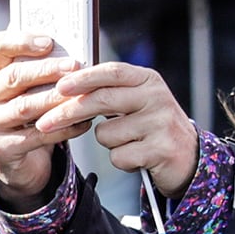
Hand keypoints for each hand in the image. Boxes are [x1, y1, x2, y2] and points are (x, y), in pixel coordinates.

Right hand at [0, 32, 85, 207]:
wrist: (21, 161)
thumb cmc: (32, 114)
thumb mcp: (31, 88)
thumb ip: (41, 64)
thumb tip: (66, 33)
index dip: (22, 41)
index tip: (49, 41)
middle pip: (13, 77)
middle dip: (47, 70)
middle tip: (75, 65)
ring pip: (25, 107)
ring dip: (56, 99)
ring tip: (82, 93)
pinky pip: (37, 135)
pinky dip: (64, 128)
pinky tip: (85, 122)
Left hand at [28, 61, 198, 196]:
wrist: (189, 157)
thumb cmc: (153, 126)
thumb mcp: (138, 100)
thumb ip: (110, 90)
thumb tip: (64, 86)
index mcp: (149, 80)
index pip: (111, 72)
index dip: (82, 78)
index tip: (58, 86)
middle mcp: (157, 98)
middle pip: (102, 101)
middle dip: (68, 113)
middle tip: (45, 123)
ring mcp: (161, 124)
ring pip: (106, 134)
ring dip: (108, 143)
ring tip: (129, 142)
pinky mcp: (160, 150)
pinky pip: (118, 156)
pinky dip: (121, 160)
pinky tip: (138, 157)